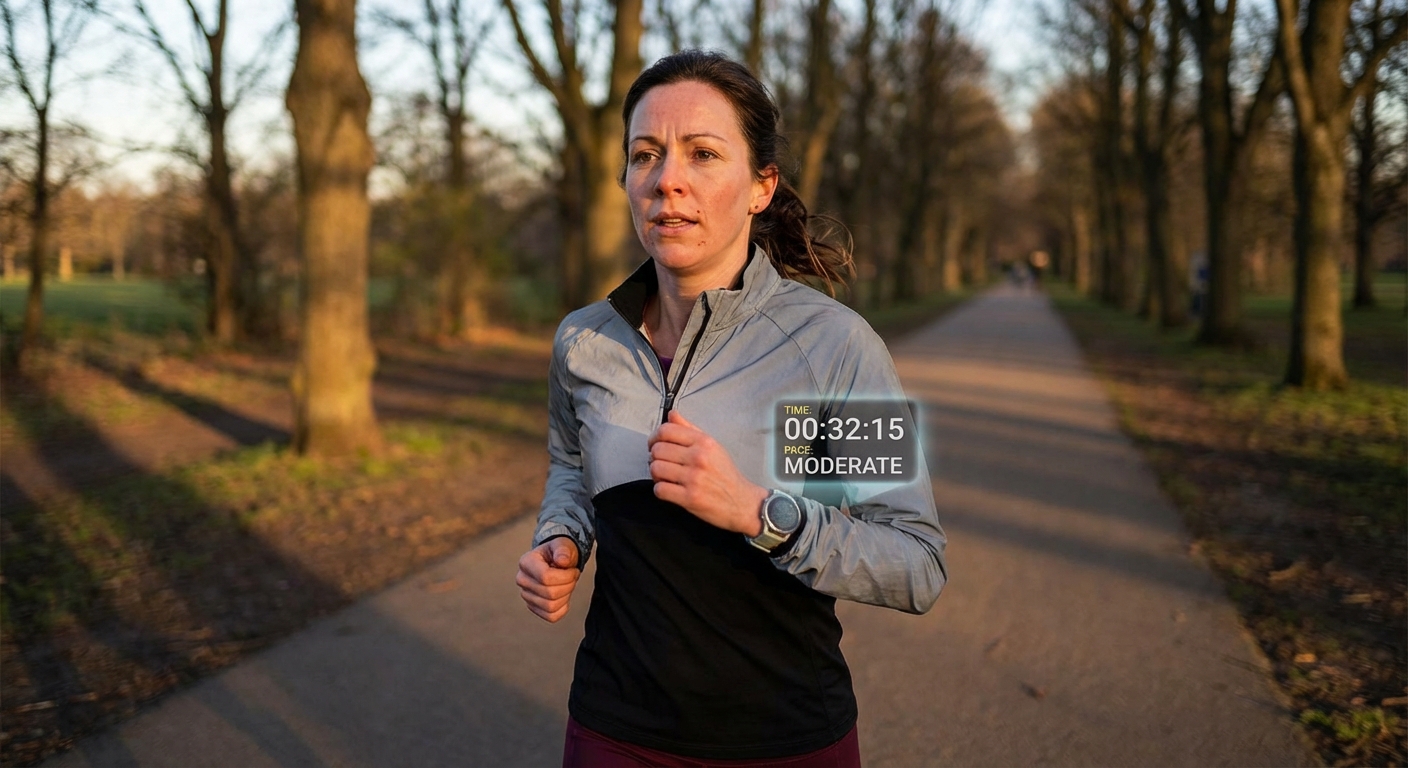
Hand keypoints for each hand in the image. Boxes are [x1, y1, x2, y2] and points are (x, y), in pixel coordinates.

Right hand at [517, 537, 580, 622]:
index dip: (566, 576)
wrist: (556, 561)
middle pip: (549, 593)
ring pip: (550, 606)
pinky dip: (562, 608)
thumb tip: (562, 560)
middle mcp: (522, 579)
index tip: (573, 570)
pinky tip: (564, 596)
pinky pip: (551, 616)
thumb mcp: (563, 545)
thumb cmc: (559, 552)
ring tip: (567, 585)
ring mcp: (526, 595)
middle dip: (568, 585)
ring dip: (566, 596)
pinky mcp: (533, 607)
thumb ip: (563, 550)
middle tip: (573, 577)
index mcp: (526, 562)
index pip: (545, 577)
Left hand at [648, 410, 768, 535]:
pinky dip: (660, 489)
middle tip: (661, 462)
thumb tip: (671, 414)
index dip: (655, 437)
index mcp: (704, 442)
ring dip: (656, 474)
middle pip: (658, 450)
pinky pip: (660, 489)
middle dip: (654, 457)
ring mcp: (693, 478)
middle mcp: (699, 458)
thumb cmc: (726, 475)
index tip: (655, 444)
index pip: (666, 430)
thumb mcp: (713, 446)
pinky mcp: (689, 498)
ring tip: (664, 476)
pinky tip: (668, 489)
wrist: (742, 502)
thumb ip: (690, 430)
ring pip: (656, 469)